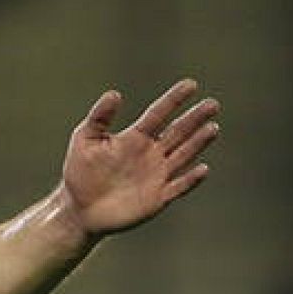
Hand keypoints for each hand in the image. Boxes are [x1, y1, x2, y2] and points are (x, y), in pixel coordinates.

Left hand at [59, 78, 219, 236]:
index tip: (191, 84)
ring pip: (183, 155)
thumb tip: (114, 93)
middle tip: (212, 104)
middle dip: (195, 118)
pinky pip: (178, 187)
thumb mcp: (84, 141)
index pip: (158, 114)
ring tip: (213, 128)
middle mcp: (151, 153)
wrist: (79, 209)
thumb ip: (99, 118)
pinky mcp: (158, 198)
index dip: (174, 100)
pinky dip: (191, 179)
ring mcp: (157, 175)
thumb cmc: (81, 172)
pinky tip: (202, 169)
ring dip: (198, 143)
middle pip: (178, 132)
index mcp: (135, 138)